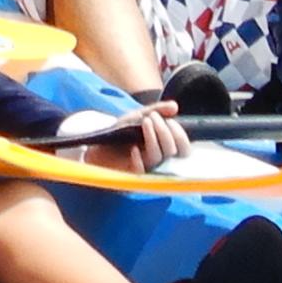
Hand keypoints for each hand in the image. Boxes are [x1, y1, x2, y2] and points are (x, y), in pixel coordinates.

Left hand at [58, 102, 188, 169]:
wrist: (98, 144)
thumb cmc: (121, 131)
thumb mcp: (138, 116)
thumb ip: (157, 110)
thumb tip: (175, 107)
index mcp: (164, 148)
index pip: (183, 149)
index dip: (180, 135)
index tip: (170, 120)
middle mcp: (158, 160)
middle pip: (172, 152)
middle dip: (165, 133)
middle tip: (152, 118)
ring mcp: (145, 168)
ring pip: (157, 157)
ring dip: (153, 138)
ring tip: (144, 122)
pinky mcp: (131, 175)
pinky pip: (141, 172)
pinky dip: (139, 160)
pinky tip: (134, 149)